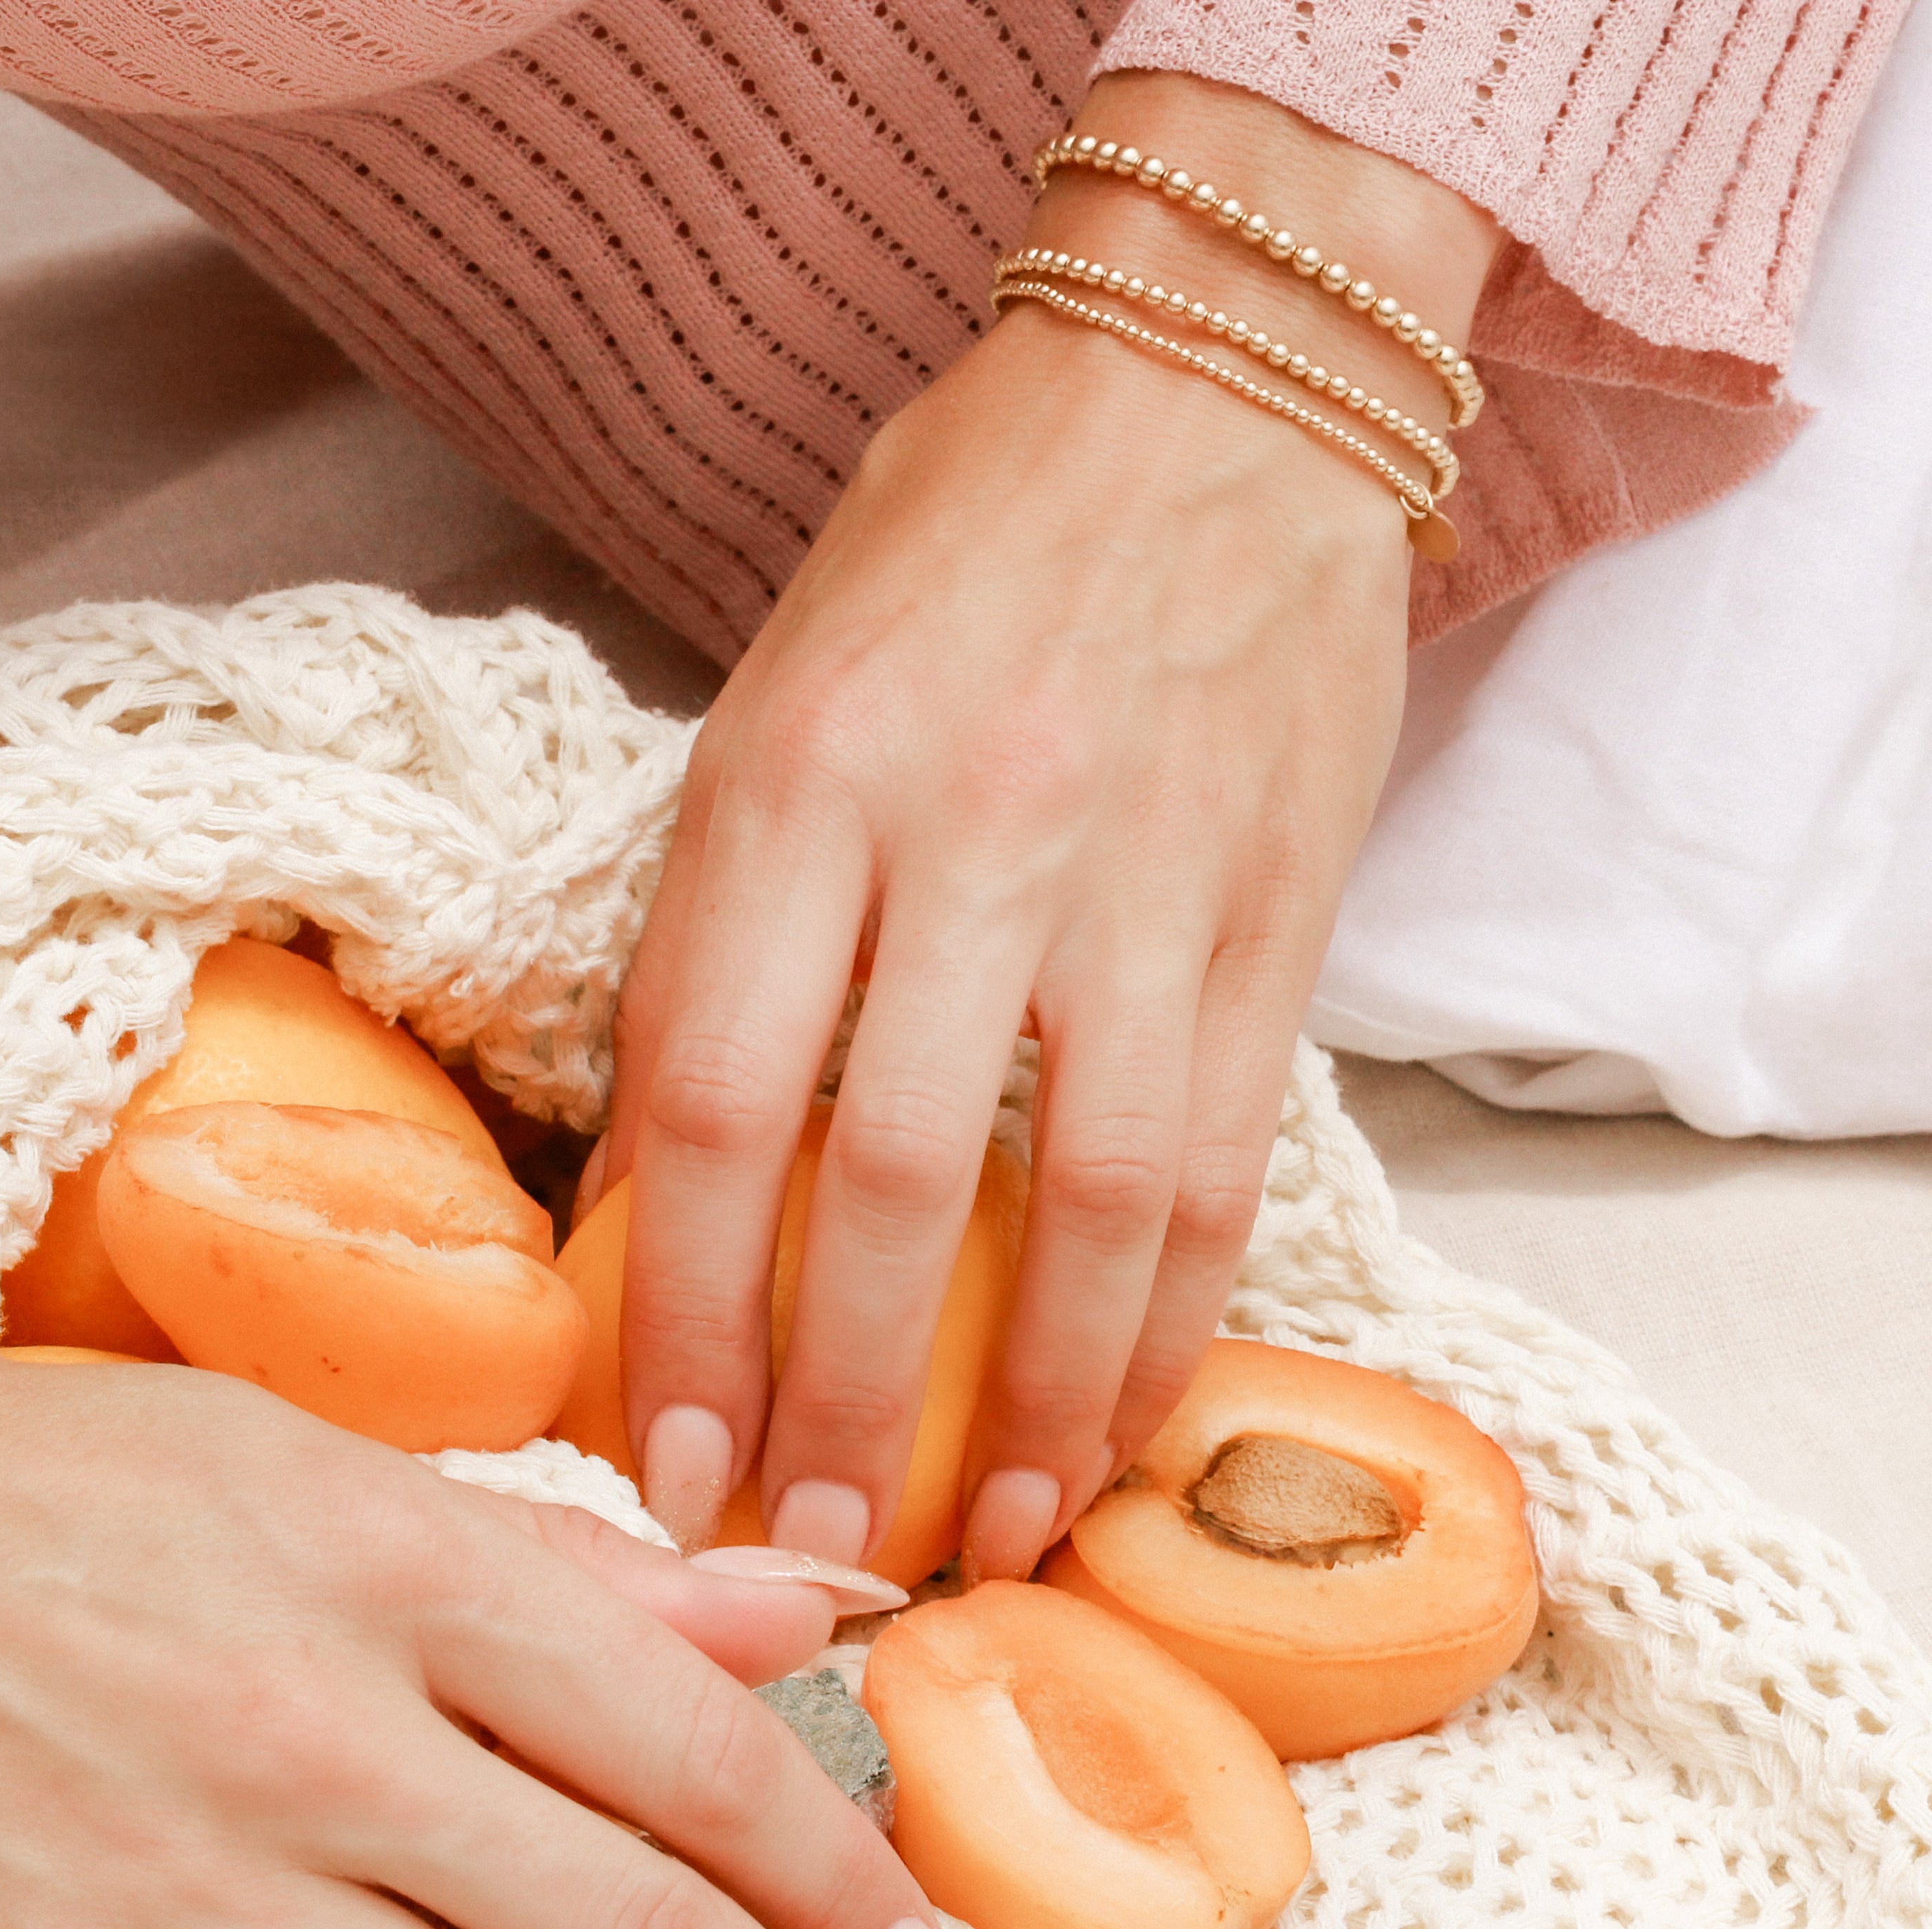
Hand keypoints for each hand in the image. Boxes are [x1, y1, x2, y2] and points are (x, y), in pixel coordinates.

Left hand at [596, 74, 1494, 1579]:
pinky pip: (1221, 1163)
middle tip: (795, 1543)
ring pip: (1084, 1205)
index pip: (708, 1099)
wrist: (1210, 382)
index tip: (659, 1457)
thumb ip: (728, 912)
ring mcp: (1136, 882)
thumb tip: (665, 1169)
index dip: (677, 1310)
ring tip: (974, 1537)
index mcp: (796, 782)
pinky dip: (1170, 1322)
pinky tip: (1117, 1427)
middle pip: (883, 1186)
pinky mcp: (1272, 914)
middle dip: (833, 1399)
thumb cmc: (954, 538)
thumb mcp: (775, 690)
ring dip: (1026, 1402)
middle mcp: (963, 840)